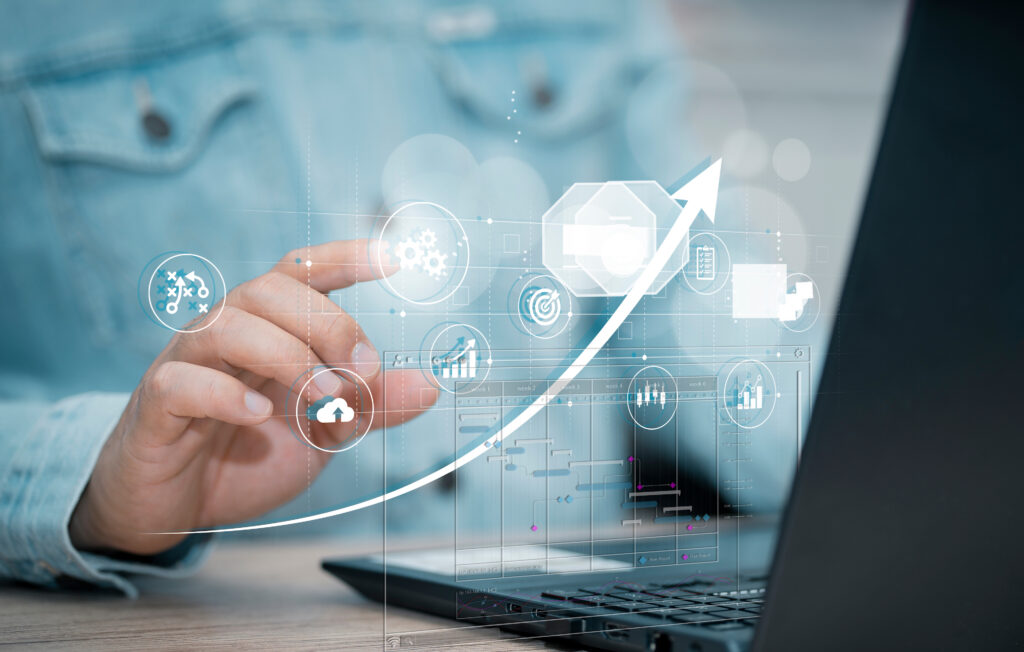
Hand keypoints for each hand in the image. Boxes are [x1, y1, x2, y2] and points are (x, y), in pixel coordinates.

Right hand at [69, 240, 436, 554]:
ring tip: (326, 399)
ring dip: (287, 358)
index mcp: (269, 325)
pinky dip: (224, 394)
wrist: (179, 504)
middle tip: (365, 371)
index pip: (303, 271)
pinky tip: (260, 415)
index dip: (345, 258)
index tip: (394, 259)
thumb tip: (431, 385)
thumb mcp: (327, 430)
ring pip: (226, 326)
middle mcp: (226, 330)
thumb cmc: (251, 450)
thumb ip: (373, 405)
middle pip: (270, 291)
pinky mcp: (157, 407)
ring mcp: (187, 363)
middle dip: (327, 325)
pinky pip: (181, 383)